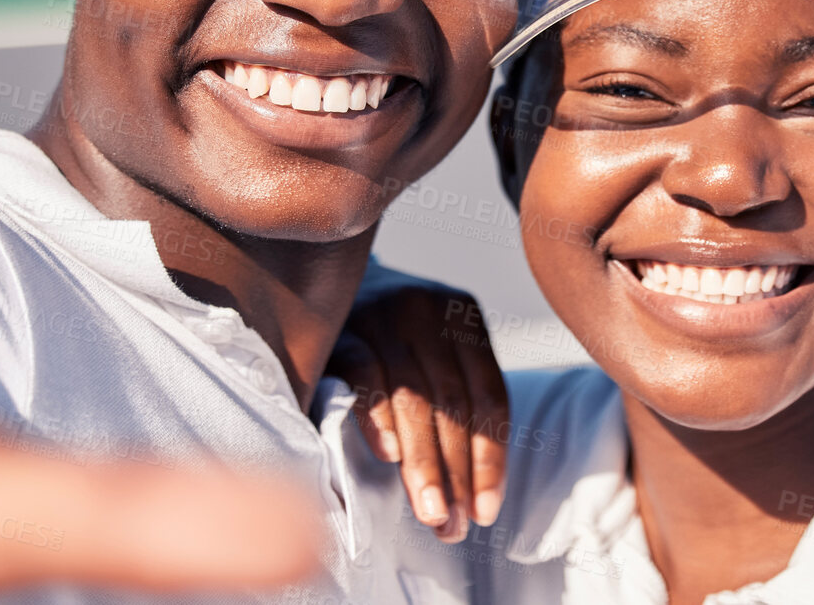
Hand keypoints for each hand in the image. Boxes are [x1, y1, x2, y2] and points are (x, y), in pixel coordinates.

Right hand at [329, 263, 509, 541]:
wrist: (323, 286)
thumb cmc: (387, 339)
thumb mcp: (430, 351)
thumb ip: (453, 400)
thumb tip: (475, 500)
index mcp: (462, 315)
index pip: (490, 397)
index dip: (491, 460)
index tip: (486, 512)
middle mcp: (428, 310)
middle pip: (455, 404)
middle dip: (457, 473)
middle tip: (453, 527)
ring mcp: (385, 315)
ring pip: (415, 399)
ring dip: (424, 464)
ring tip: (429, 512)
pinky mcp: (344, 329)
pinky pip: (366, 376)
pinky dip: (379, 418)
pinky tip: (388, 457)